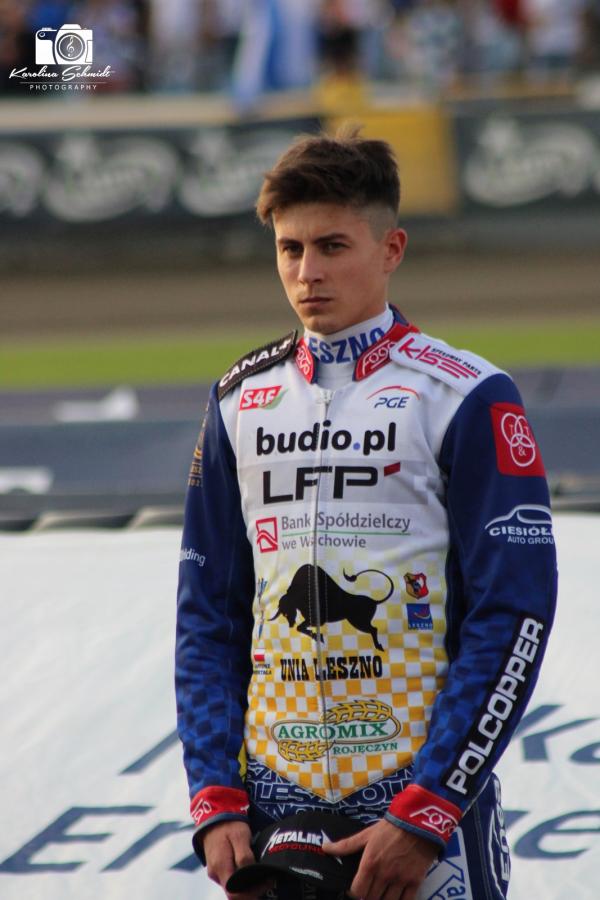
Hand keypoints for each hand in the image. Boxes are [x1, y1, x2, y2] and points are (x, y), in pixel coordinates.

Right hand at [201, 820, 272, 899]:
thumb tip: (250, 875)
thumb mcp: (240, 836)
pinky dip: (241, 879)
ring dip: (246, 885)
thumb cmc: (229, 824)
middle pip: (234, 893)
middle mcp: (215, 873)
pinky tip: (251, 870)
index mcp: (220, 867)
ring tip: (262, 875)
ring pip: (232, 886)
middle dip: (251, 891)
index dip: (251, 894)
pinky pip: (230, 878)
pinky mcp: (217, 867)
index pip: (234, 894)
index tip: (267, 883)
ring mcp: (215, 871)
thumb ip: (245, 857)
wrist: (215, 815)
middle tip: (268, 881)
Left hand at [322, 818, 438, 899]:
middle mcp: (384, 875)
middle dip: (368, 896)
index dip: (355, 892)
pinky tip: (395, 897)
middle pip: (371, 899)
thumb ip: (346, 845)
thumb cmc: (390, 827)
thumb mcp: (366, 835)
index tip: (357, 888)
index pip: (357, 892)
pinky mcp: (415, 882)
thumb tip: (325, 847)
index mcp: (370, 864)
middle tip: (369, 889)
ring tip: (381, 892)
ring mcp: (400, 880)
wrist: (417, 822)